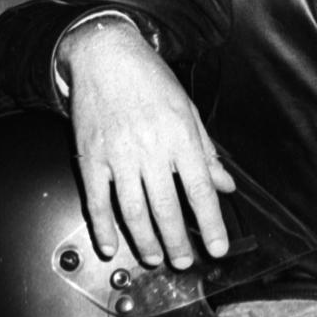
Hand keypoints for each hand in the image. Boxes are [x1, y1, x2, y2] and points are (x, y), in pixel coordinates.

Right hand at [60, 19, 236, 268]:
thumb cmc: (151, 80)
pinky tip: (110, 245)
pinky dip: (103, 226)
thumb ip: (207, 152)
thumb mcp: (188, 110)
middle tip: (184, 261)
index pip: (200, 190)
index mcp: (180, 137)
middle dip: (178, 241)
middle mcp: (151, 149)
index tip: (217, 248)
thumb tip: (225, 185)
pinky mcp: (91, 157)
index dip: (211, 223)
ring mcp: (118, 155)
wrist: (105, 55)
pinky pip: (97, 200)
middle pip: (167, 207)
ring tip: (154, 257)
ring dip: (144, 240)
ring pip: (133, 210)